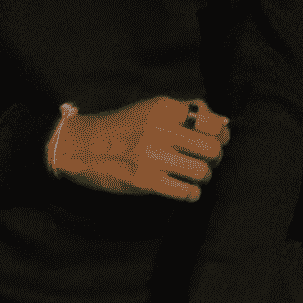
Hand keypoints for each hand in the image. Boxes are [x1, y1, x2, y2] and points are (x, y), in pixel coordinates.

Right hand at [49, 96, 229, 201]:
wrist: (81, 147)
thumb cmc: (121, 128)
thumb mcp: (150, 109)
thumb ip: (185, 111)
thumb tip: (221, 121)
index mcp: (163, 109)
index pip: (212, 122)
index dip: (221, 135)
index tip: (218, 140)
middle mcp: (159, 131)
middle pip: (212, 149)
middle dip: (215, 158)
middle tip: (207, 161)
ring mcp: (152, 157)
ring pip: (202, 172)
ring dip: (203, 177)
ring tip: (194, 176)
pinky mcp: (145, 181)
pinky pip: (185, 192)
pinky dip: (192, 194)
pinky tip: (186, 190)